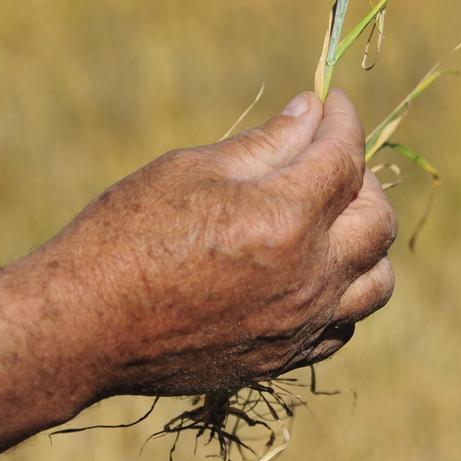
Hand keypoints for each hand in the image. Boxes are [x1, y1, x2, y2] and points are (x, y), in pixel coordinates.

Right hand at [44, 89, 396, 397]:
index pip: (345, 157)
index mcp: (286, 220)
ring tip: (331, 217)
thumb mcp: (192, 170)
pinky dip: (344, 290)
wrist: (83, 327)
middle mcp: (308, 278)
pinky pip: (345, 324)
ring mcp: (301, 325)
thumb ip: (266, 142)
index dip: (343, 120)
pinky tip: (313, 270)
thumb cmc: (126, 235)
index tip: (332, 102)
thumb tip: (311, 111)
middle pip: (377, 218)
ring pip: (376, 280)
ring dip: (366, 239)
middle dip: (362, 176)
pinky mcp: (284, 358)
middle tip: (328, 156)